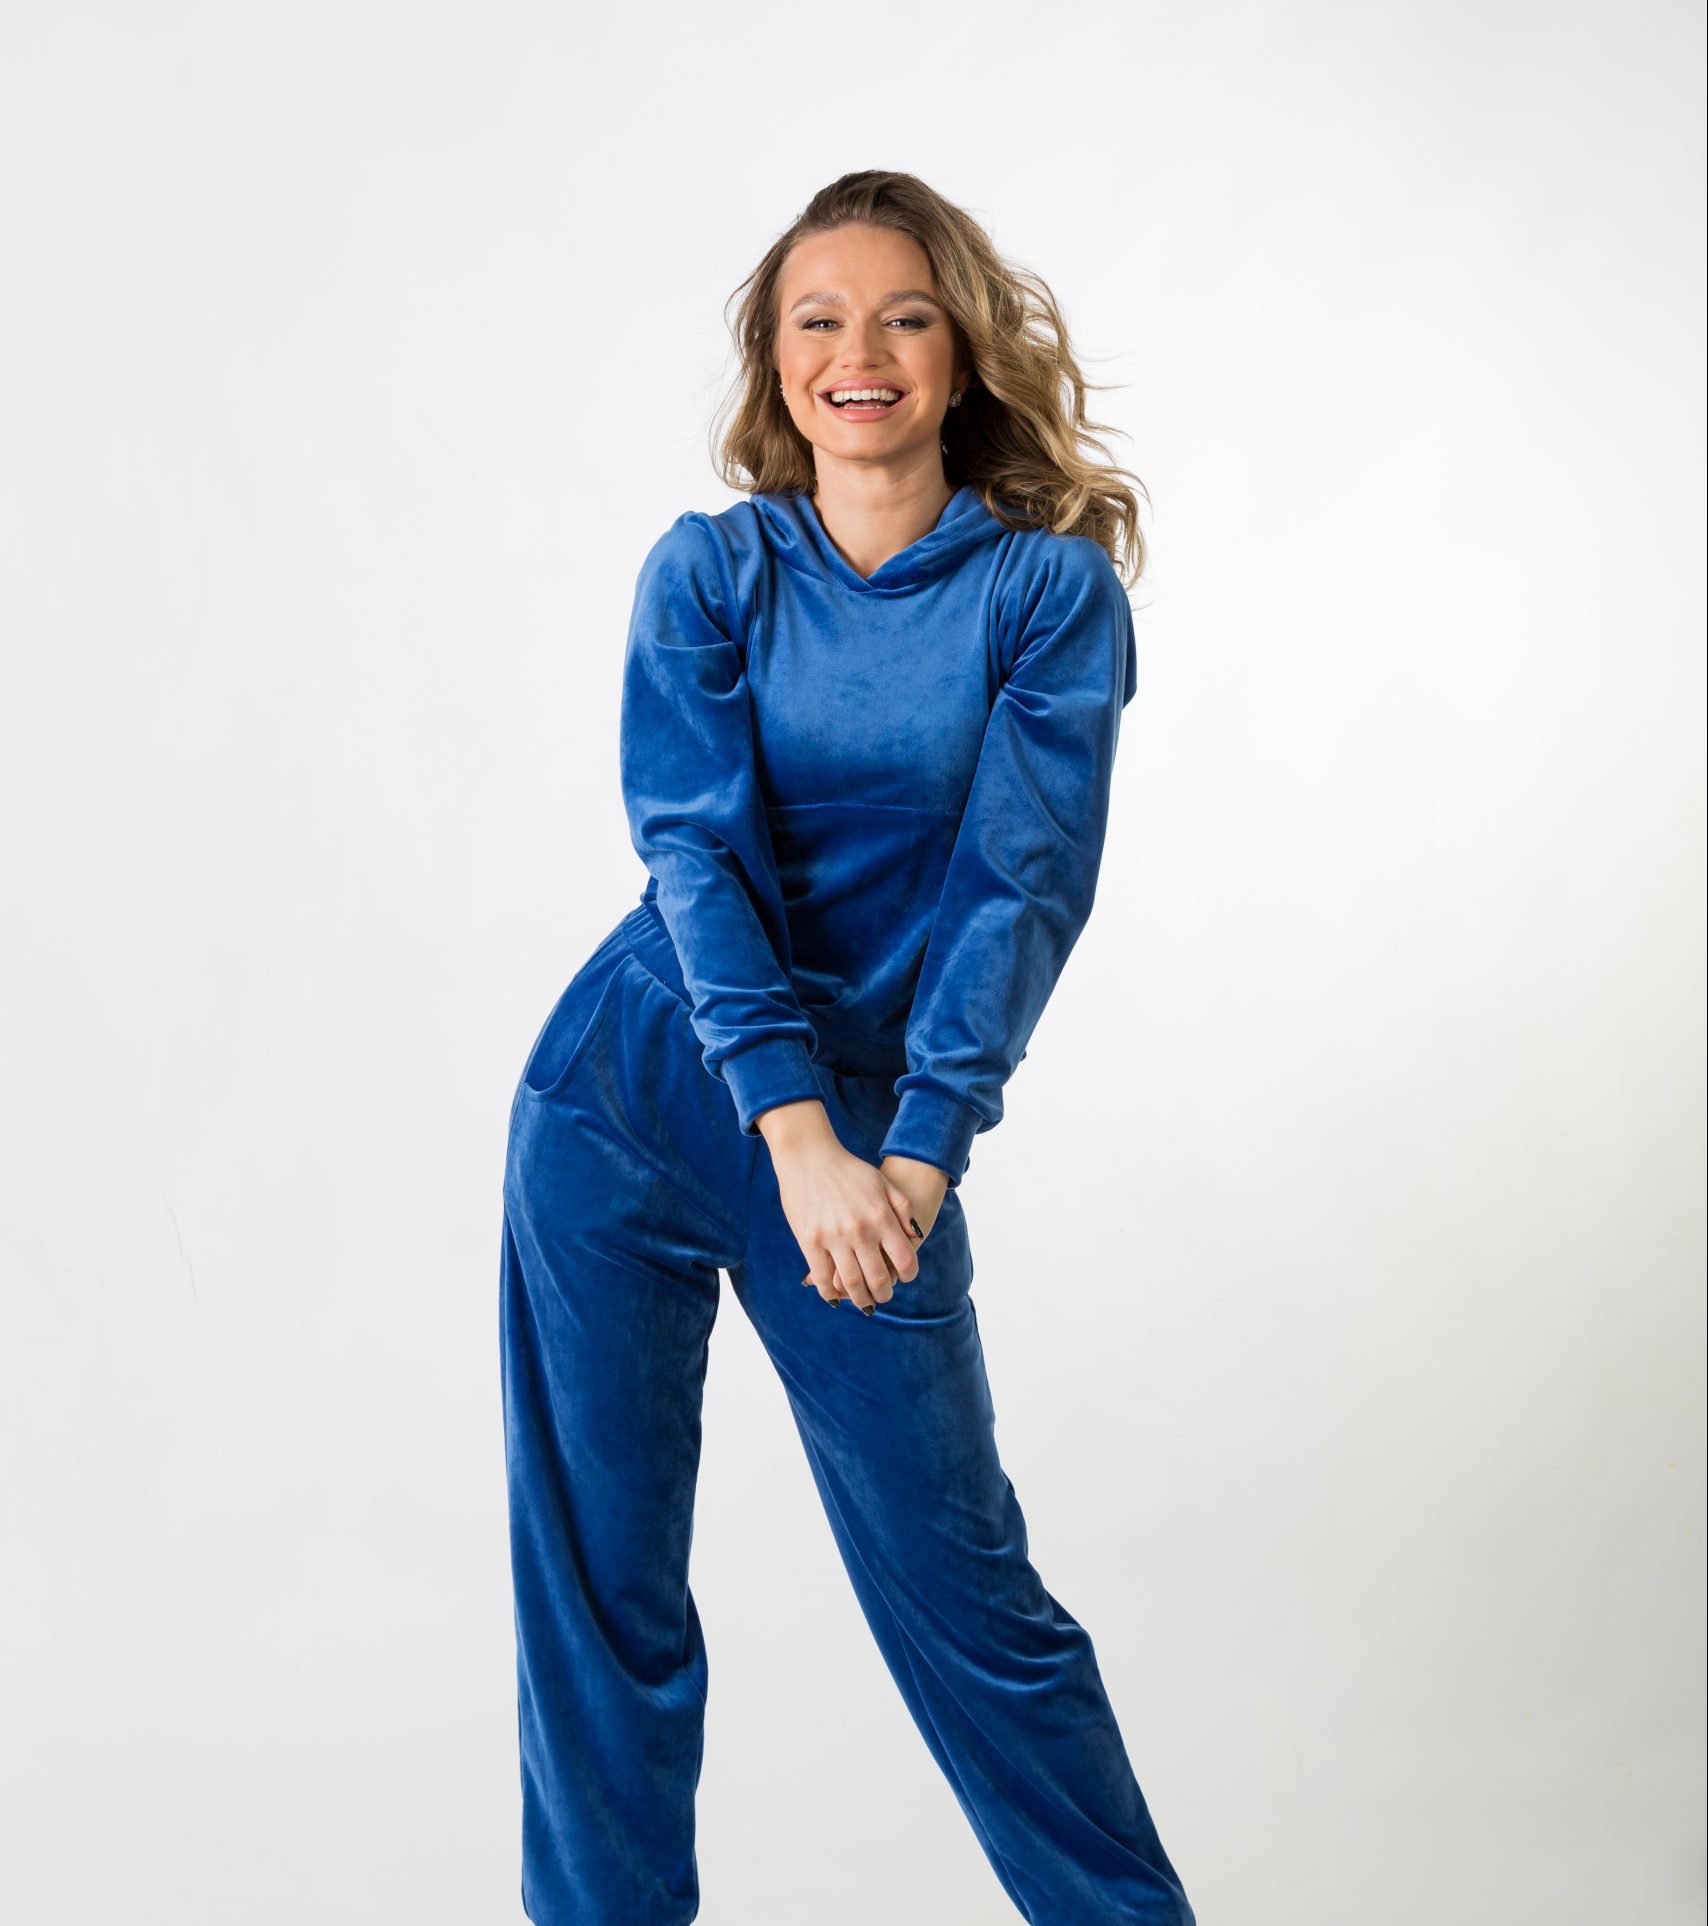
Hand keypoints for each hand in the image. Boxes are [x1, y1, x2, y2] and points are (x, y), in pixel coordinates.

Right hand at [756, 1100, 934, 1312]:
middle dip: (884, 1294)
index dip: (909, 1274)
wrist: (809, 1156)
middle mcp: (861, 1230)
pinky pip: (822, 1276)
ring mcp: (834, 1237)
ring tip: (863, 1303)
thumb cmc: (848, 1169)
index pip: (905, 1259)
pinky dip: (830, 1292)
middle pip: (879, 1278)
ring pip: (851, 1283)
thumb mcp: (882, 1182)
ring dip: (860, 1299)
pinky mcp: (810, 1241)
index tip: (905, 1277)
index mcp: (881, 1217)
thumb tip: (915, 1236)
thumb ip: (902, 1209)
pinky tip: (834, 1296)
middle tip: (882, 1297)